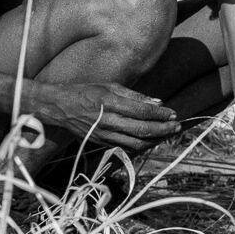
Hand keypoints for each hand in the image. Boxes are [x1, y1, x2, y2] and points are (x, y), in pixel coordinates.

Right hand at [32, 83, 179, 149]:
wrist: (57, 107)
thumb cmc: (85, 92)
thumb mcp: (109, 86)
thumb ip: (134, 96)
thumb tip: (158, 103)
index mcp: (109, 103)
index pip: (142, 112)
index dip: (161, 114)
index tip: (174, 113)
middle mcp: (107, 121)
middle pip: (142, 130)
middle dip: (164, 130)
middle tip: (177, 126)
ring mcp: (104, 135)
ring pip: (136, 143)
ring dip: (156, 140)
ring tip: (168, 134)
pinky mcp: (101, 143)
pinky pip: (126, 147)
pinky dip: (142, 144)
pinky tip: (152, 138)